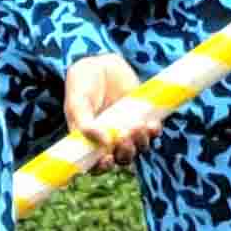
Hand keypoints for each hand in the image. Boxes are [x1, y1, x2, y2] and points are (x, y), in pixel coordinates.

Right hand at [55, 50, 147, 175]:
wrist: (101, 63)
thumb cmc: (82, 83)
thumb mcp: (77, 101)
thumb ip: (84, 123)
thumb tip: (104, 143)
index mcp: (88, 139)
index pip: (95, 164)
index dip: (102, 167)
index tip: (107, 159)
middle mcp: (109, 139)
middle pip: (121, 158)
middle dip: (124, 153)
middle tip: (123, 137)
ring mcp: (127, 129)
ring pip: (138, 148)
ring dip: (139, 143)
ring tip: (137, 126)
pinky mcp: (142, 118)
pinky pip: (152, 133)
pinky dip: (153, 132)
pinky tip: (151, 124)